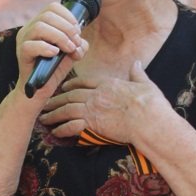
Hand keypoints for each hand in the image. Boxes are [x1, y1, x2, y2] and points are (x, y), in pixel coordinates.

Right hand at [15, 1, 86, 97]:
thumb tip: (82, 42)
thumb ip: (79, 44)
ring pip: (40, 27)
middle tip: (75, 43)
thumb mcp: (70, 53)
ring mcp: (23, 40)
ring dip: (60, 37)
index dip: (68, 16)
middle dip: (67, 28)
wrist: (40, 90)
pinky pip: (31, 45)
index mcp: (39, 23)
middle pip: (48, 15)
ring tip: (69, 49)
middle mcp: (29, 28)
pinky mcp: (21, 54)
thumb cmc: (53, 69)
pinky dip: (46, 48)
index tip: (78, 32)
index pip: (52, 7)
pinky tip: (55, 54)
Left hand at [38, 60, 161, 144]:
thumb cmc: (151, 104)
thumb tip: (137, 63)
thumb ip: (138, 73)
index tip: (65, 87)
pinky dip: (62, 129)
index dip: (73, 84)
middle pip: (71, 95)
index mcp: (108, 84)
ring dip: (54, 114)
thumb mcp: (145, 84)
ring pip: (67, 109)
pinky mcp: (92, 123)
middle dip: (57, 99)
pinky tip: (55, 132)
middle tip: (46, 103)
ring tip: (44, 118)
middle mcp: (97, 94)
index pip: (85, 81)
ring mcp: (93, 108)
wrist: (149, 119)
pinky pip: (71, 125)